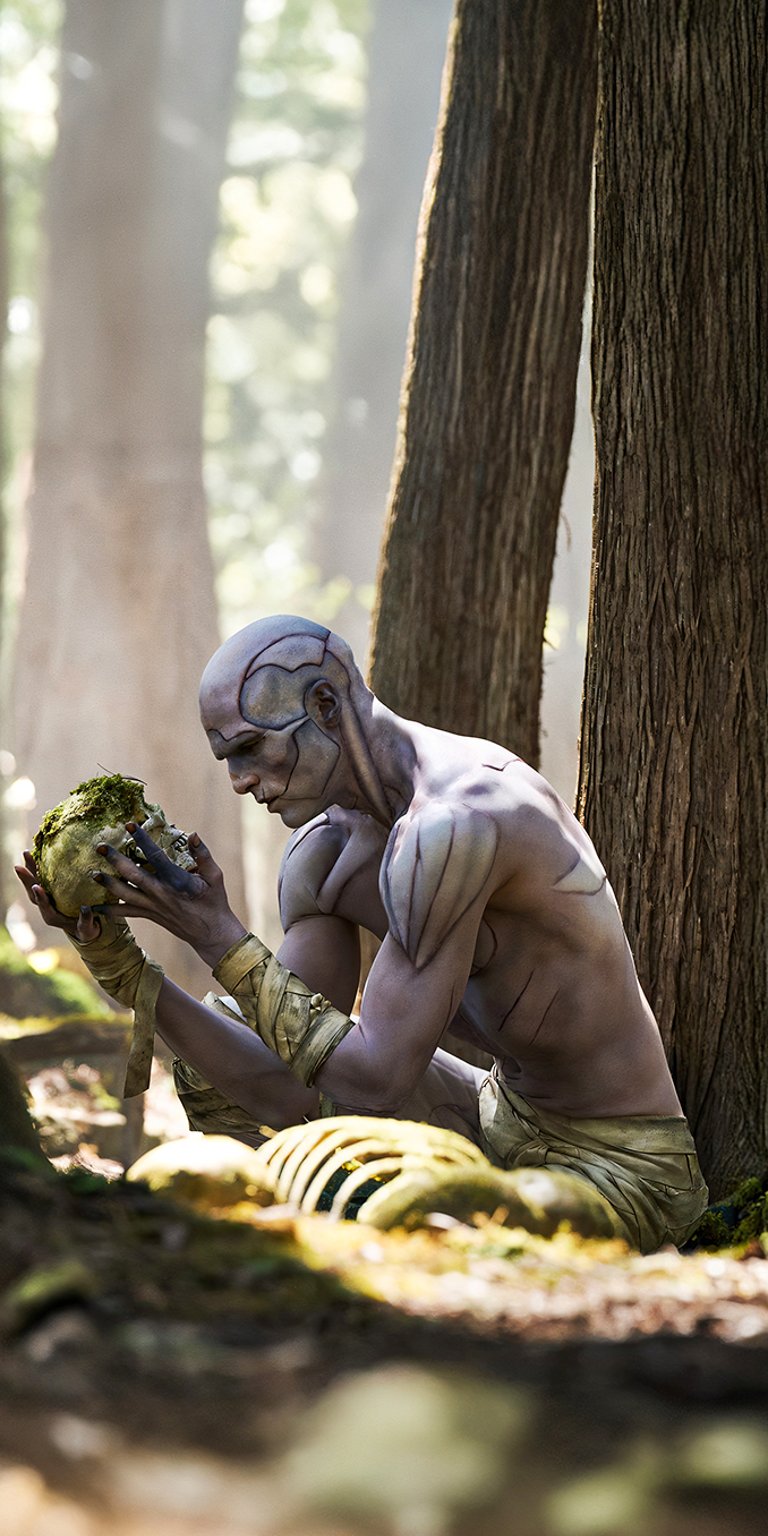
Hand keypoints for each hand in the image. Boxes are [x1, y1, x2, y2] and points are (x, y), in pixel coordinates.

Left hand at [15, 851, 102, 943]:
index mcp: (52, 917)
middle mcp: (45, 907)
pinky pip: (41, 877)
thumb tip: (85, 908)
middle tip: (18, 866)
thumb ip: (87, 920)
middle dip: (26, 880)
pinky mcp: (49, 890)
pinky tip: (37, 853)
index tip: (37, 887)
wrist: (82, 928)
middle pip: (33, 892)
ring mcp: (45, 897)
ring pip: (34, 883)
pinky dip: (37, 866)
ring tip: (26, 853)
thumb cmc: (86, 929)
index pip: (44, 906)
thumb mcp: (88, 928)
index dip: (40, 897)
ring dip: (29, 869)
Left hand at [89, 825, 246, 969]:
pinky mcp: (150, 915)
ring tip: (93, 874)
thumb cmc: (215, 902)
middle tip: (100, 847)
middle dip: (115, 860)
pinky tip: (93, 907)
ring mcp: (153, 906)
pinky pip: (126, 912)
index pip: (155, 856)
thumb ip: (202, 855)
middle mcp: (160, 894)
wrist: (212, 934)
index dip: (141, 839)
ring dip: (108, 884)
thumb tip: (193, 833)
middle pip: (132, 874)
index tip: (129, 825)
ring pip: (125, 894)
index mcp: (176, 881)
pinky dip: (109, 910)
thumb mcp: (215, 876)